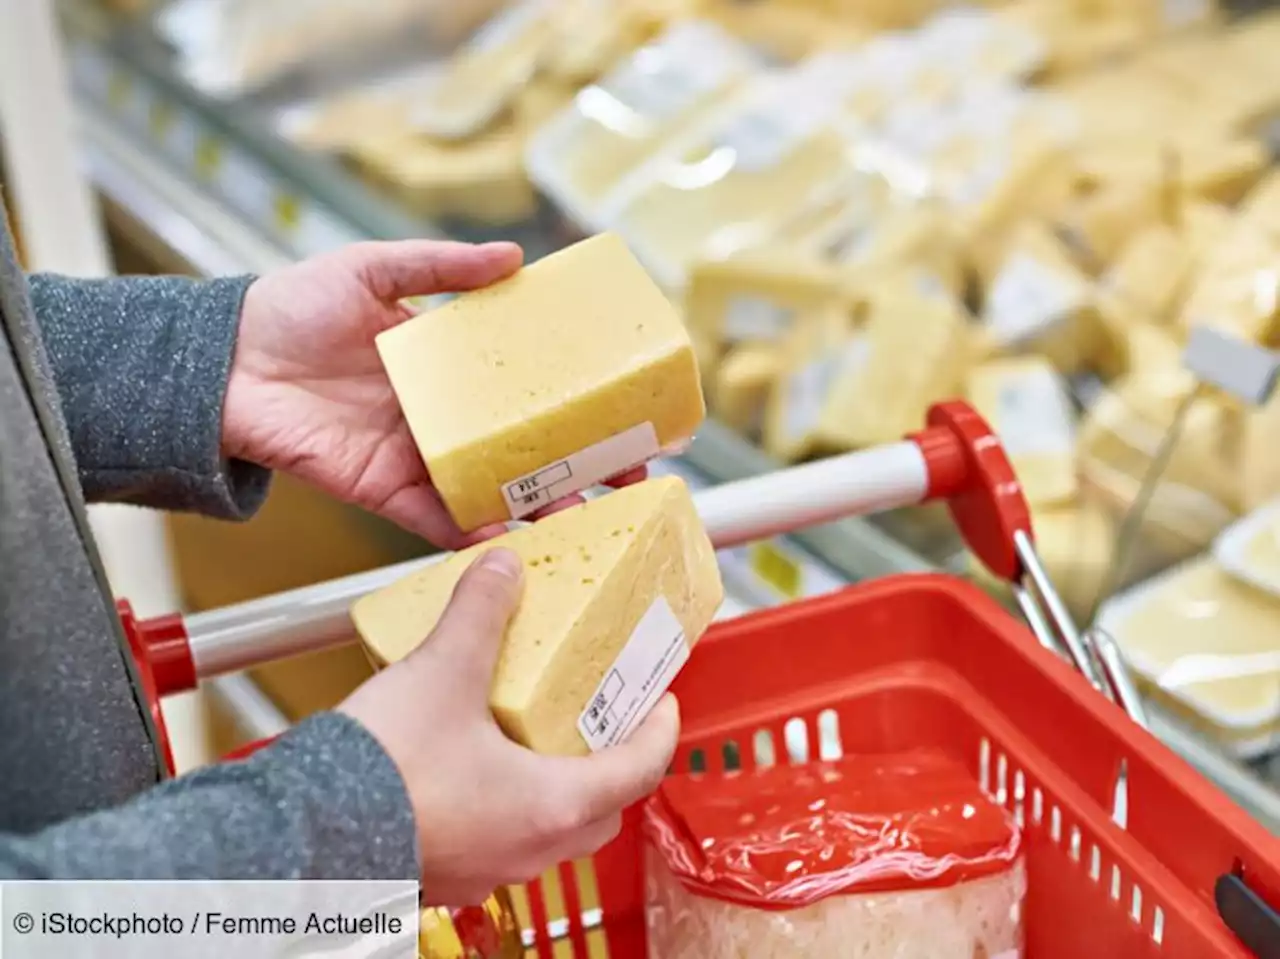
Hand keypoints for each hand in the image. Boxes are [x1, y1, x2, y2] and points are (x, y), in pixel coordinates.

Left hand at [224, 240, 646, 546]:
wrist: (223, 361)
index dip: (573, 404)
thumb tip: (514, 257)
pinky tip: (510, 537)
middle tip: (624, 482)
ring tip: (582, 517)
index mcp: (447, 369)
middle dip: (574, 470)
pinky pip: (435, 518)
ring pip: (490, 490)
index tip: (622, 416)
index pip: (526, 390)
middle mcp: (441, 418)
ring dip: (535, 507)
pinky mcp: (383, 491)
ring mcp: (417, 457)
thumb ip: (440, 267)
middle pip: (521, 450)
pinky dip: (471, 530)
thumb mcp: (372, 269)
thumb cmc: (290, 307)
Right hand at [338, 548, 679, 905]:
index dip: (659, 728)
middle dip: (611, 761)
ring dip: (556, 785)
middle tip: (603, 719)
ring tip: (535, 735)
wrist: (299, 833)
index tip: (662, 700)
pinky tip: (471, 767)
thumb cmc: (381, 776)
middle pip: (601, 808)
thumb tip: (501, 569)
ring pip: (548, 830)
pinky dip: (505, 805)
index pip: (640, 768)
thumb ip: (480, 615)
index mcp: (552, 806)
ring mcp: (486, 869)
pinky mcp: (445, 872)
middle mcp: (528, 848)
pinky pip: (498, 840)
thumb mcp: (443, 673)